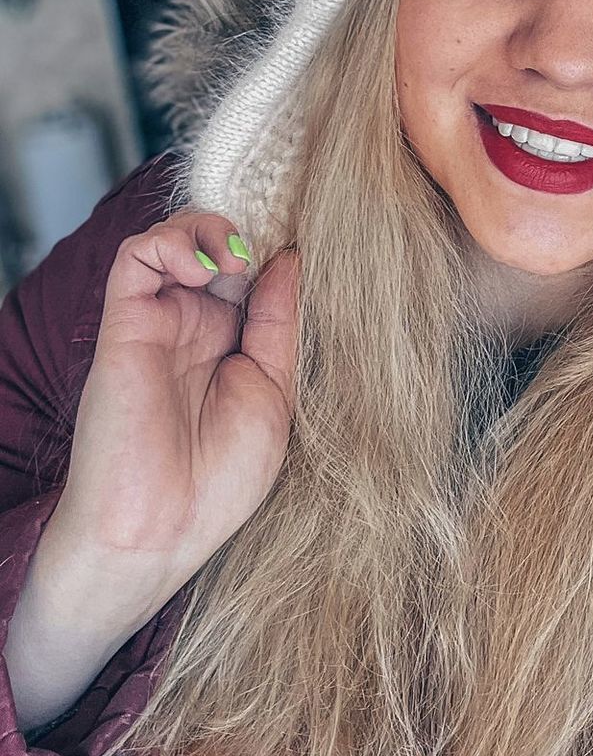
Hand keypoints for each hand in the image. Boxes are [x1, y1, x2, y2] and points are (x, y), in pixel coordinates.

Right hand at [43, 212, 298, 607]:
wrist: (163, 527)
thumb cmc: (219, 480)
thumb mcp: (273, 391)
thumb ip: (278, 323)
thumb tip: (289, 260)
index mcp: (231, 344)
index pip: (251, 272)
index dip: (274, 252)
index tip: (304, 245)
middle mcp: (192, 325)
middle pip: (215, 246)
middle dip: (246, 233)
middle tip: (267, 250)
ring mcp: (158, 321)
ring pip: (174, 239)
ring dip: (208, 228)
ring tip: (233, 257)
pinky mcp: (124, 322)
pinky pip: (136, 257)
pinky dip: (170, 242)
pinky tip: (203, 268)